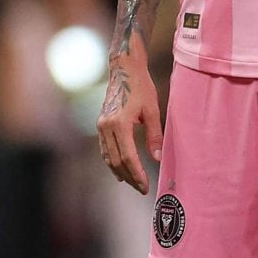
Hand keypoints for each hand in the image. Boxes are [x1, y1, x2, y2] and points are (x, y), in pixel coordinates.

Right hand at [96, 51, 162, 193]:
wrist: (123, 69)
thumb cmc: (141, 86)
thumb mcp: (152, 110)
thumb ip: (154, 136)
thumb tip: (157, 159)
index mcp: (119, 123)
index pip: (128, 156)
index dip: (137, 173)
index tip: (146, 186)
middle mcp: (106, 126)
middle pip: (116, 160)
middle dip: (130, 177)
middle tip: (142, 189)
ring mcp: (101, 125)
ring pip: (108, 157)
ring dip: (120, 172)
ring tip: (134, 183)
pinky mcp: (100, 124)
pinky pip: (105, 149)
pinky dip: (112, 162)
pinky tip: (120, 170)